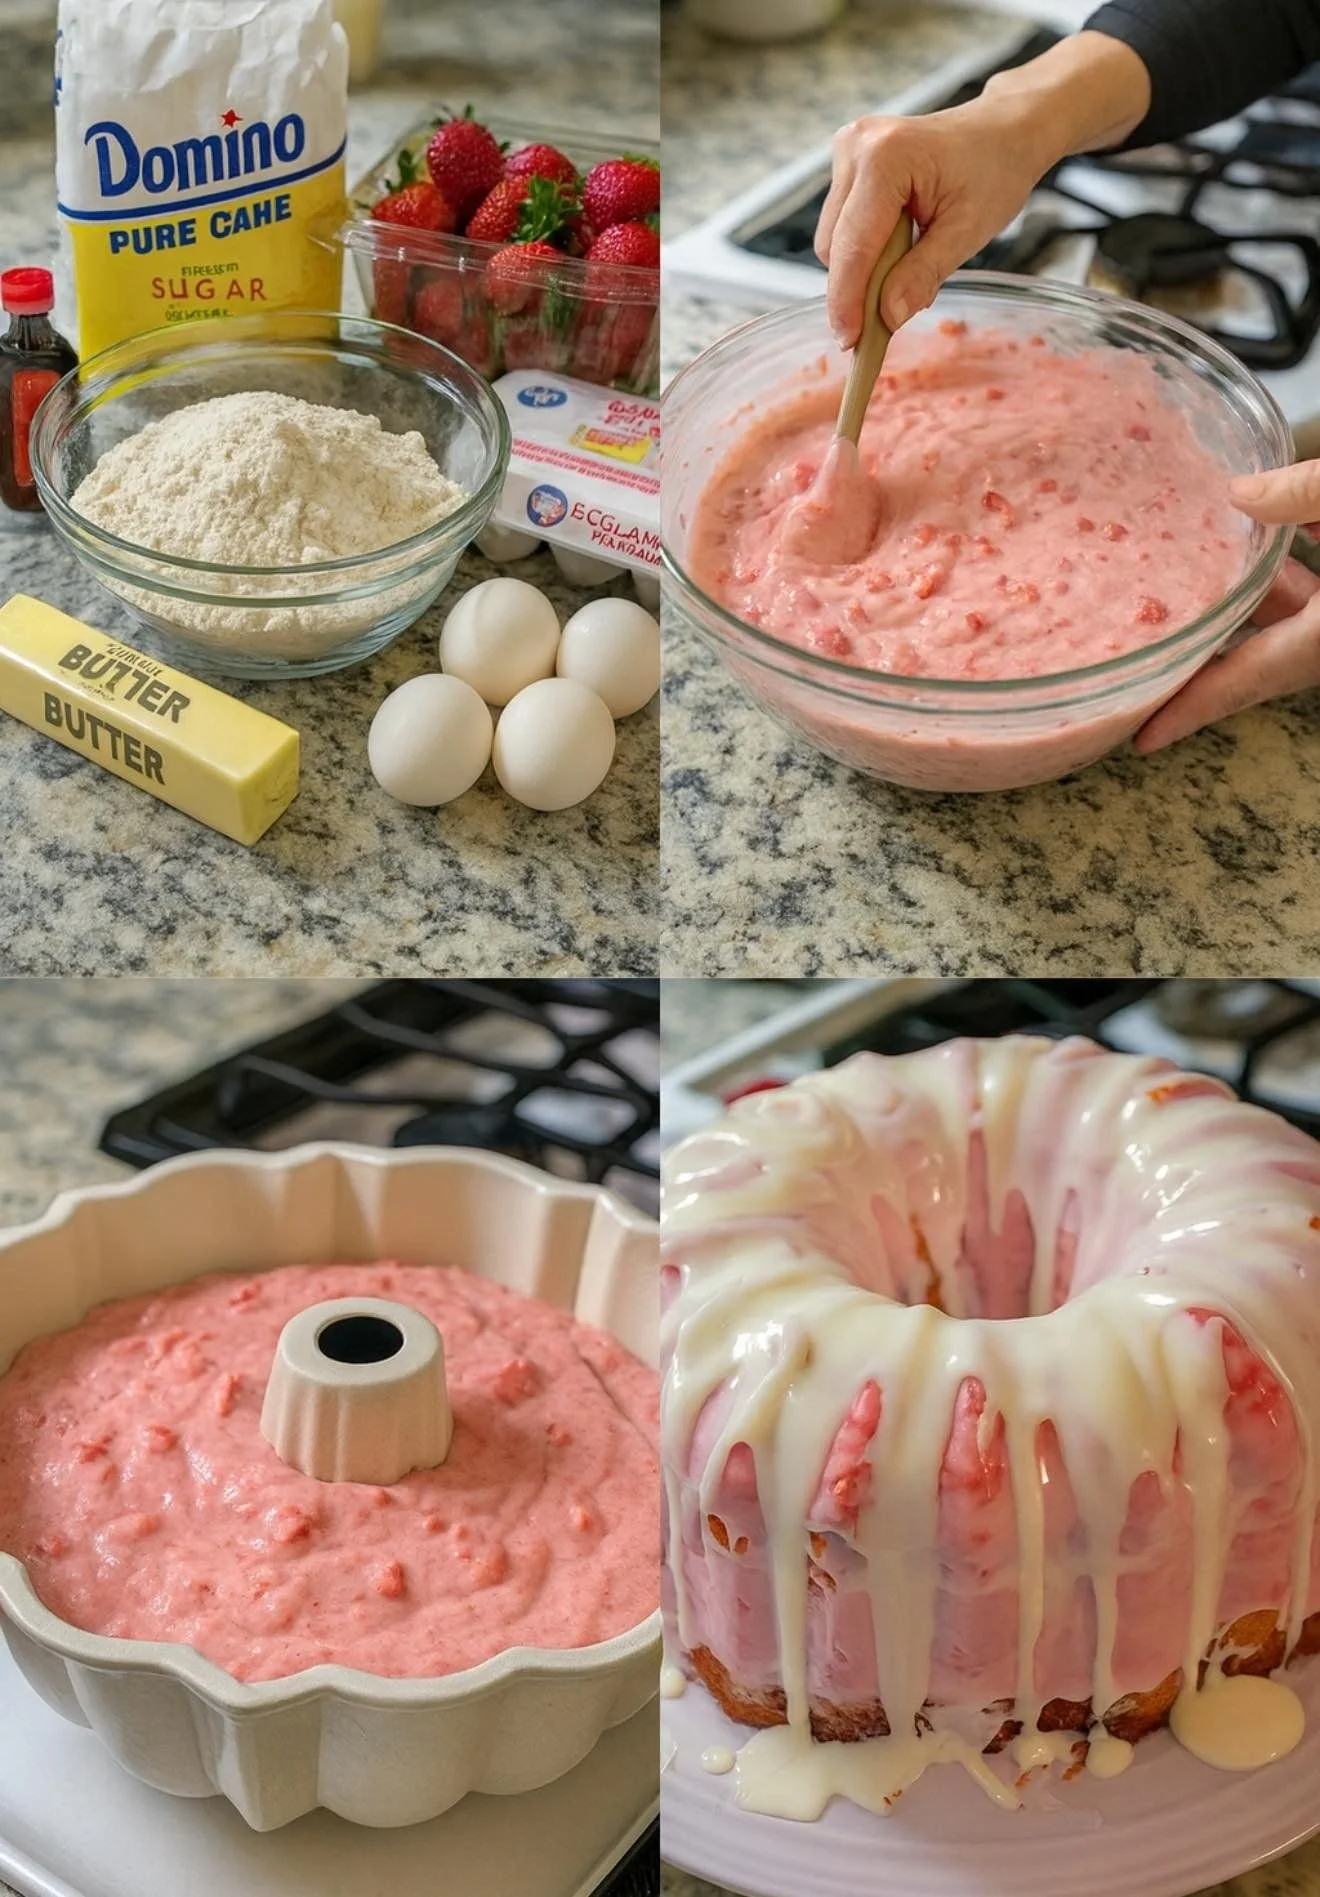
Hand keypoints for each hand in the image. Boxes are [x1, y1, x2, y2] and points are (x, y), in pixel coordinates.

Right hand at [815, 99, 1053, 345]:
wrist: (1002, 131)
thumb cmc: (995, 169)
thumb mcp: (967, 230)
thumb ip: (924, 274)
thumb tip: (888, 317)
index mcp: (885, 158)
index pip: (853, 246)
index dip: (848, 301)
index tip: (850, 342)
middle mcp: (856, 148)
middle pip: (834, 247)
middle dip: (858, 287)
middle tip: (893, 312)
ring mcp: (848, 152)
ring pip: (833, 241)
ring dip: (863, 268)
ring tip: (910, 261)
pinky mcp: (848, 165)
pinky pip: (842, 227)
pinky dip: (866, 250)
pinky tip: (900, 244)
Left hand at [1134, 465, 1319, 752]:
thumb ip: (1305, 495)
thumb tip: (1239, 493)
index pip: (1246, 681)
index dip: (1190, 710)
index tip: (1141, 740)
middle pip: (1257, 665)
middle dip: (1200, 665)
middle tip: (1138, 664)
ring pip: (1287, 630)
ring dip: (1244, 606)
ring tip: (1180, 587)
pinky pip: (1312, 605)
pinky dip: (1284, 583)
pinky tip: (1261, 541)